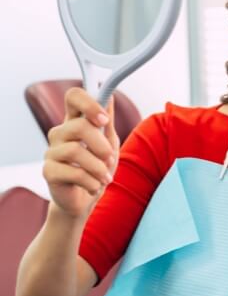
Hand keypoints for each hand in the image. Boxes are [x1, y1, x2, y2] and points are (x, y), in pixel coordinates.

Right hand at [43, 88, 119, 219]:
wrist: (86, 199)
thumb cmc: (97, 167)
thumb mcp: (108, 141)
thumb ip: (107, 121)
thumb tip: (110, 96)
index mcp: (75, 121)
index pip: (73, 97)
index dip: (89, 103)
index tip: (104, 120)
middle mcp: (60, 133)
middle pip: (78, 125)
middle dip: (101, 144)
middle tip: (110, 158)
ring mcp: (52, 152)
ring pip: (75, 151)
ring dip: (98, 167)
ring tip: (105, 177)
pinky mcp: (48, 172)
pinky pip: (73, 173)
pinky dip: (92, 182)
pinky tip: (95, 186)